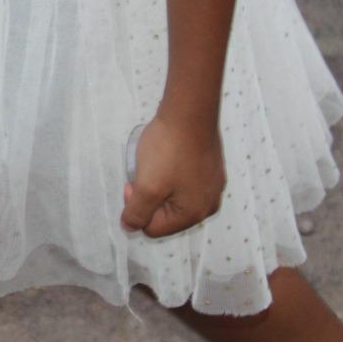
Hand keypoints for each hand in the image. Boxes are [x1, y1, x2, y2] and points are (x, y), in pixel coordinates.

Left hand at [120, 113, 226, 238]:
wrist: (190, 113)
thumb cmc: (168, 150)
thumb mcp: (147, 186)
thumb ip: (137, 211)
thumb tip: (130, 228)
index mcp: (195, 214)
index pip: (153, 228)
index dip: (136, 207)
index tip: (133, 183)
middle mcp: (208, 205)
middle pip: (165, 215)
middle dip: (149, 198)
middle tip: (144, 173)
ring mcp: (212, 187)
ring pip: (174, 198)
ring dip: (159, 186)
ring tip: (157, 164)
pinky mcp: (211, 170)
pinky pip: (185, 183)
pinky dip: (171, 175)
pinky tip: (169, 157)